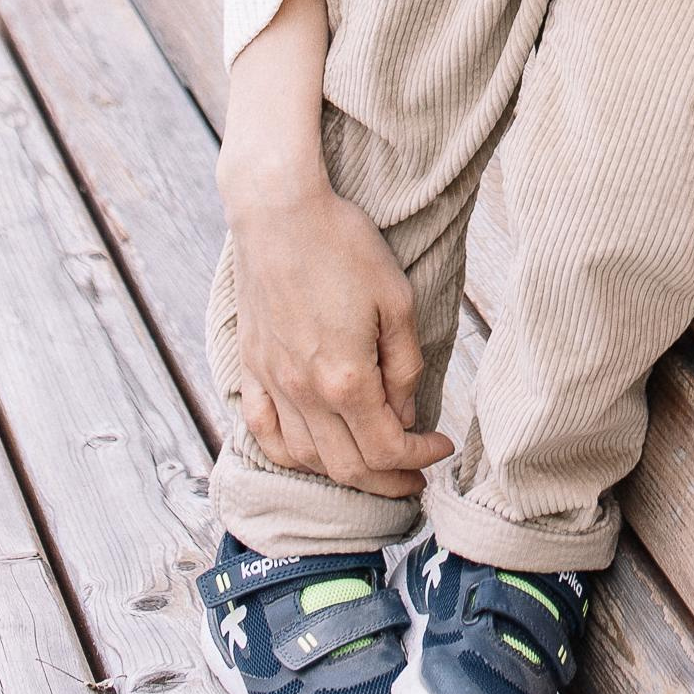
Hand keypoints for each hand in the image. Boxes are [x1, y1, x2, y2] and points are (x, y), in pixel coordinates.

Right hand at [219, 0, 451, 498]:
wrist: (278, 210)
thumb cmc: (343, 245)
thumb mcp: (396, 300)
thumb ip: (404, 367)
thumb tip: (407, 415)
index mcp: (346, 378)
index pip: (387, 447)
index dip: (420, 458)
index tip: (442, 448)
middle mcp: (304, 393)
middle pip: (348, 466)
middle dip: (388, 482)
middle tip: (416, 483)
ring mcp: (271, 383)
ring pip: (306, 459)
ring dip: (342, 474)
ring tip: (372, 468)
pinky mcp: (250, 367)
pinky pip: (265, 432)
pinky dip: (290, 454)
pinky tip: (310, 453)